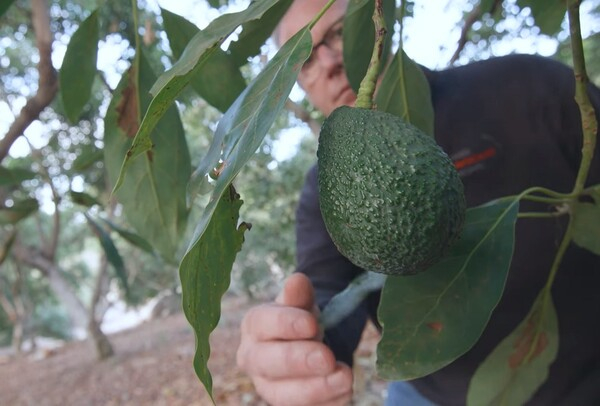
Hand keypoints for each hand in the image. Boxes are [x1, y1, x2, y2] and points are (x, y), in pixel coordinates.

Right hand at [237, 273, 353, 405]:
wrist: (309, 345)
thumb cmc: (301, 319)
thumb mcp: (302, 303)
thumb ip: (299, 295)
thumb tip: (297, 280)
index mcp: (254, 326)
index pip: (263, 323)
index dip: (286, 324)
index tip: (311, 323)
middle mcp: (254, 359)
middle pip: (269, 362)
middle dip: (299, 360)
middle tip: (326, 357)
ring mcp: (268, 387)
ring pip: (284, 394)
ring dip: (316, 388)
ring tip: (345, 377)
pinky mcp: (288, 405)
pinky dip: (327, 402)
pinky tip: (345, 391)